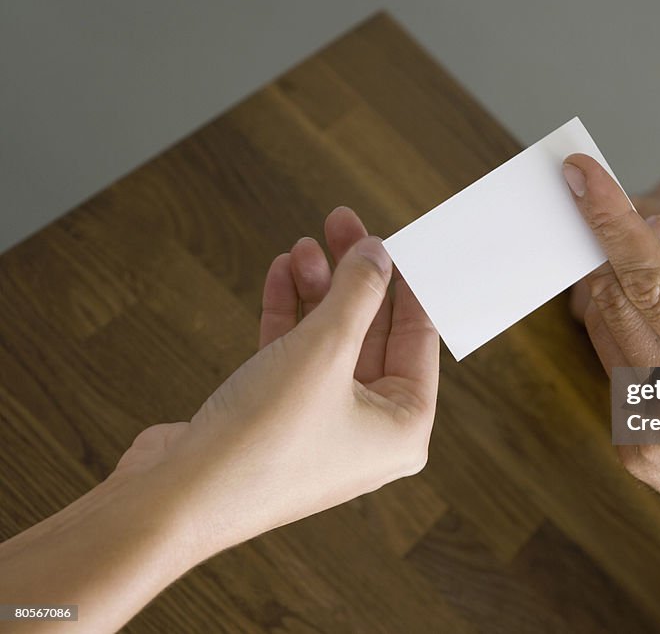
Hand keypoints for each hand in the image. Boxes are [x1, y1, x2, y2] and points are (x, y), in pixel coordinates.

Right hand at [114, 206, 438, 556]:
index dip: (406, 281)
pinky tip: (280, 274)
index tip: (394, 238)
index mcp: (404, 428)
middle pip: (371, 334)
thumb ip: (357, 293)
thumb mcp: (325, 350)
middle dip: (354, 278)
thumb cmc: (263, 439)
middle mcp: (369, 432)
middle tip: (341, 225)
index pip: (419, 337)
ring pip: (329, 342)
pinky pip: (292, 358)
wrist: (174, 499)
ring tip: (303, 247)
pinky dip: (288, 316)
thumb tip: (377, 253)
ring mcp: (321, 428)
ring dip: (317, 291)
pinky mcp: (276, 422)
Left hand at [562, 154, 659, 632]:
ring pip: (605, 335)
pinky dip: (625, 335)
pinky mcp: (634, 454)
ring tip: (648, 268)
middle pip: (613, 302)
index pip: (655, 283)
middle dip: (611, 245)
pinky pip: (614, 373)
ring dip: (613, 288)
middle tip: (627, 212)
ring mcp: (648, 439)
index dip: (613, 223)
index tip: (579, 175)